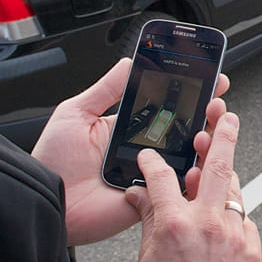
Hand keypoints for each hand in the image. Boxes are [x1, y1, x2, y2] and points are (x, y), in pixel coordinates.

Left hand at [32, 59, 230, 246]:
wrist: (45, 200)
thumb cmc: (53, 161)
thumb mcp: (75, 114)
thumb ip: (105, 89)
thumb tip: (130, 62)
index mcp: (129, 128)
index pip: (167, 106)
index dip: (191, 93)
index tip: (210, 77)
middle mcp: (144, 151)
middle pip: (186, 131)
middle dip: (207, 115)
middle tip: (216, 102)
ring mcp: (151, 175)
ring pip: (189, 160)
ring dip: (205, 144)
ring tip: (207, 130)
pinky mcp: (152, 199)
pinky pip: (180, 190)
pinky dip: (194, 178)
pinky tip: (199, 163)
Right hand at [128, 113, 261, 261]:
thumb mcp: (147, 261)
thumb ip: (149, 221)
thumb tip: (140, 196)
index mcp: (175, 224)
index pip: (161, 176)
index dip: (152, 162)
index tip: (150, 158)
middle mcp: (208, 223)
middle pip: (217, 164)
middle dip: (222, 134)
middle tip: (225, 116)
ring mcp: (235, 235)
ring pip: (233, 193)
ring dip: (224, 183)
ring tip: (214, 178)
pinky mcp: (253, 250)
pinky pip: (244, 222)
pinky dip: (233, 219)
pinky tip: (222, 226)